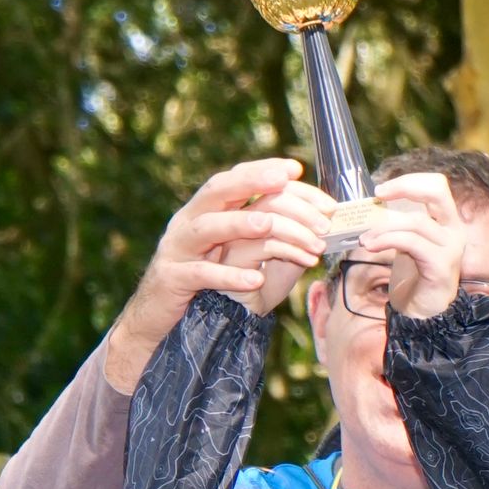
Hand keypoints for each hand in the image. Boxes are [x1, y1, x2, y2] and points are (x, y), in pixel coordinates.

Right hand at [107, 159, 317, 391]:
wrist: (167, 321)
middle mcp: (190, 222)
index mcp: (208, 212)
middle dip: (251, 182)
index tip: (295, 168)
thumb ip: (277, 237)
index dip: (262, 171)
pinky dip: (228, 276)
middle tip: (284, 180)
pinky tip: (256, 280)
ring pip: (206, 227)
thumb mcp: (248, 256)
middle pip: (218, 192)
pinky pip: (201, 274)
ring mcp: (178, 248)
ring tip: (269, 225)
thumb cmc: (217, 286)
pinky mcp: (173, 278)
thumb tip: (321, 222)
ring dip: (239, 224)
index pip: (236, 180)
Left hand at [358, 171, 467, 318]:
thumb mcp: (407, 241)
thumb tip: (371, 205)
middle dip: (404, 186)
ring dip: (383, 226)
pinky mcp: (440, 265)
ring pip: (415, 221)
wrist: (423, 311)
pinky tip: (371, 246)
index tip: (381, 190)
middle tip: (378, 194)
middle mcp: (454, 230)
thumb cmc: (414, 276)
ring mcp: (450, 248)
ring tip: (364, 238)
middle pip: (437, 190)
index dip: (409, 181)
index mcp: (447, 221)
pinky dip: (386, 240)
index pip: (437, 185)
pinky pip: (411, 243)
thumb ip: (398, 223)